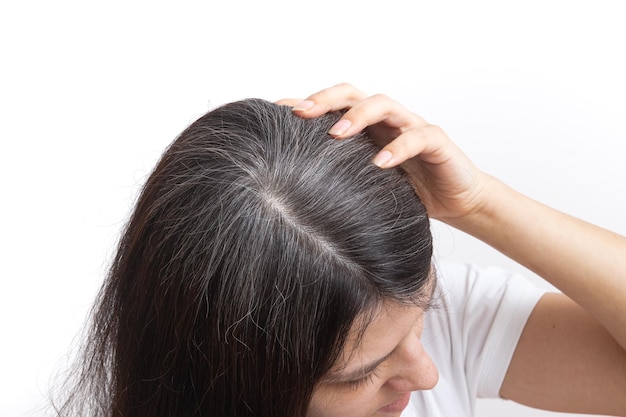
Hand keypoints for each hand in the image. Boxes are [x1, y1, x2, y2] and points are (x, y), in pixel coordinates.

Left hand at [277, 83, 487, 222]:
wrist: (457, 202)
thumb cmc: (406, 192)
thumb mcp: (365, 185)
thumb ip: (340, 177)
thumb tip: (291, 190)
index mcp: (366, 128)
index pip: (332, 106)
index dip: (304, 104)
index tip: (273, 113)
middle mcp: (386, 121)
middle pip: (353, 94)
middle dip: (325, 99)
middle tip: (300, 114)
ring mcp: (411, 127)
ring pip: (383, 105)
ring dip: (357, 115)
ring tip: (336, 134)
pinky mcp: (437, 142)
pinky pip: (418, 137)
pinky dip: (399, 147)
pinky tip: (381, 163)